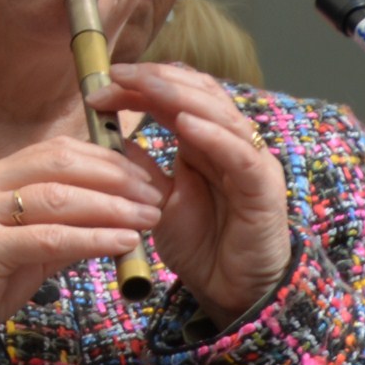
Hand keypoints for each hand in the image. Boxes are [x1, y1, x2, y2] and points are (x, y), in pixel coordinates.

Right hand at [0, 136, 167, 330]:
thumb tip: (120, 210)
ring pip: (55, 197)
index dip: (104, 158)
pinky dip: (91, 237)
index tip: (143, 175)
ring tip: (146, 217)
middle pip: (58, 164)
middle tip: (154, 194)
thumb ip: (65, 224)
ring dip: (110, 206)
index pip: (54, 150)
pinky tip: (122, 242)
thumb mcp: (27, 245)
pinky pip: (47, 238)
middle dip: (114, 176)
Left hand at [90, 62, 291, 322]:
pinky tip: (187, 125)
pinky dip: (215, 137)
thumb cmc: (200, 244)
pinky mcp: (263, 187)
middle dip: (156, 81)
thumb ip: (140, 169)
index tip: (101, 86)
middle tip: (118, 76)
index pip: (176, 96)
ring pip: (220, 115)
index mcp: (204, 141)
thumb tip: (107, 137)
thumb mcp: (156, 201)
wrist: (231, 288)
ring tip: (147, 86)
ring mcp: (250, 161)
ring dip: (181, 97)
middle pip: (199, 93)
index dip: (141, 86)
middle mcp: (230, 142)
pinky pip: (241, 156)